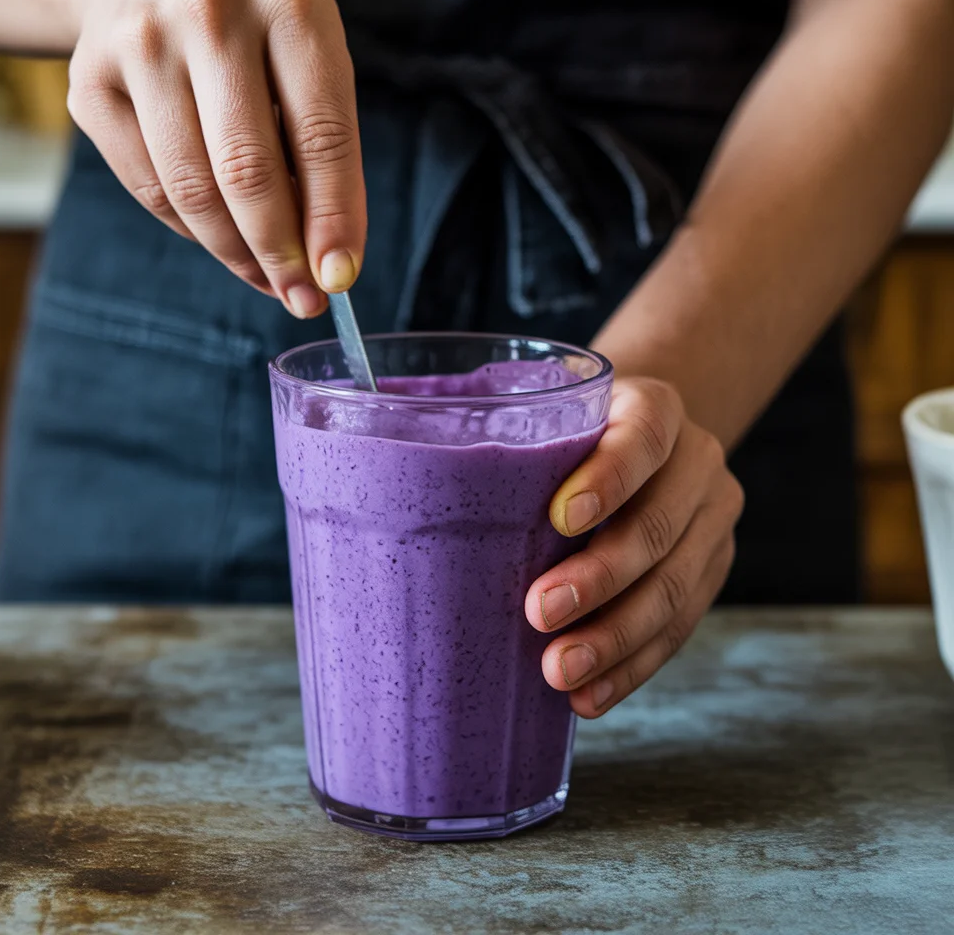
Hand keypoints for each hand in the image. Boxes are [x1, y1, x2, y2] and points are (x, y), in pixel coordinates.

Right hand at [66, 0, 365, 316]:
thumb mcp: (307, 57)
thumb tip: (329, 259)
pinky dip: (191, 231)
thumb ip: (325, 149)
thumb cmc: (249, 26)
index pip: (321, 136)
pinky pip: (150, 190)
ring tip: (265, 276)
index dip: (333, 219)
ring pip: (193, 192)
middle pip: (248, 171)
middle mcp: (211, 15)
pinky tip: (218, 235)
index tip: (339, 278)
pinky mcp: (89, 83)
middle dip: (280, 253)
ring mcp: (140, 45)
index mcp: (289, 5)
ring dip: (236, 254)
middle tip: (301, 298)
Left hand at [525, 377, 743, 717]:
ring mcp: (710, 520)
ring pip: (674, 587)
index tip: (558, 519)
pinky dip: (631, 667)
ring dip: (614, 638)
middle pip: (656, 524)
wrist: (648, 444)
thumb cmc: (573, 435)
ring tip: (559, 670)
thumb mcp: (552, 416)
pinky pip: (679, 627)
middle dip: (599, 577)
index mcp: (655, 408)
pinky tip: (589, 694)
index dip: (608, 478)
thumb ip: (506, 433)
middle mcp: (696, 461)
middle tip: (539, 613)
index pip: (644, 435)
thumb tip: (392, 454)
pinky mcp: (711, 570)